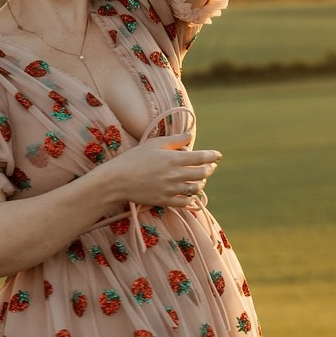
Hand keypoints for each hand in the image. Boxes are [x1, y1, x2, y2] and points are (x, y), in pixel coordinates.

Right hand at [99, 140, 221, 210]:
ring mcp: (171, 189)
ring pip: (195, 188)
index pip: (201, 157)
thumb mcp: (154, 144)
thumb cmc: (134, 158)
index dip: (212, 156)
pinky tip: (191, 194)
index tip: (218, 155)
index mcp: (174, 159)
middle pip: (202, 174)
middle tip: (210, 166)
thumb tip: (190, 134)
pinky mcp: (165, 201)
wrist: (117, 180)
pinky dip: (191, 198)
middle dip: (209, 169)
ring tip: (200, 180)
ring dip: (201, 183)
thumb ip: (175, 140)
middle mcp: (175, 175)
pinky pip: (185, 202)